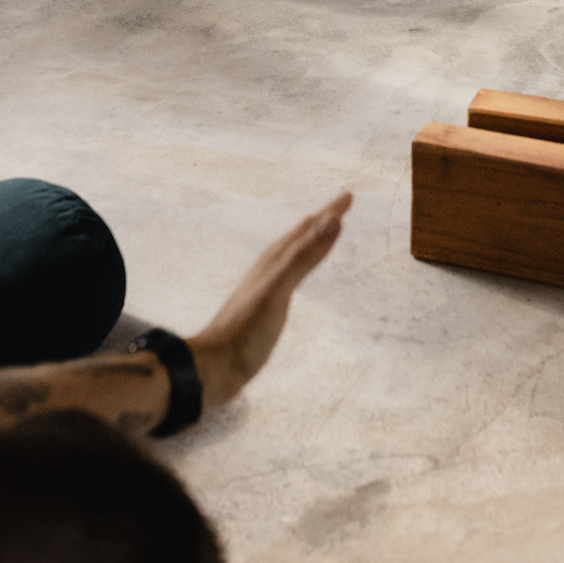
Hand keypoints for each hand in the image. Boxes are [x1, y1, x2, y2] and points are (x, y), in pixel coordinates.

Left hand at [187, 193, 350, 408]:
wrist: (214, 367)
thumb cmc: (246, 331)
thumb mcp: (279, 291)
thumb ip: (304, 256)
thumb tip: (332, 220)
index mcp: (272, 262)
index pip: (306, 228)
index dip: (329, 212)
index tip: (349, 196)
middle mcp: (268, 270)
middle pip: (298, 237)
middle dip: (321, 220)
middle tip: (341, 208)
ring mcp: (264, 289)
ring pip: (291, 256)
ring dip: (309, 241)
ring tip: (321, 235)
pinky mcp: (263, 309)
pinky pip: (288, 277)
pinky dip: (299, 268)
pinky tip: (295, 279)